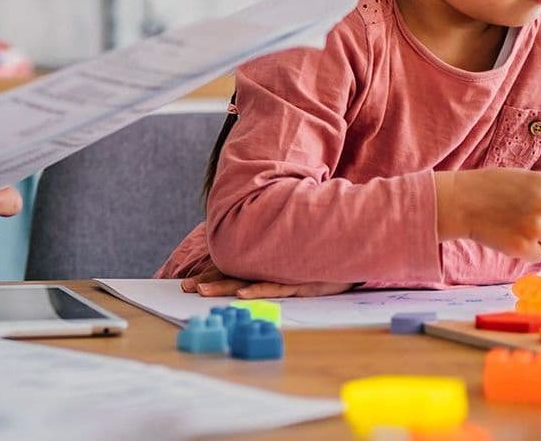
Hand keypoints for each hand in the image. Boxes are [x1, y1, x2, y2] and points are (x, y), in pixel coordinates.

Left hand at [179, 261, 352, 299]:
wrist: (353, 247)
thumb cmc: (321, 256)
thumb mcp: (294, 259)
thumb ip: (271, 258)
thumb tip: (248, 272)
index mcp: (267, 259)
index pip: (234, 266)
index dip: (211, 274)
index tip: (189, 283)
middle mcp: (272, 264)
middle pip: (235, 272)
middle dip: (210, 280)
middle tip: (187, 287)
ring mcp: (285, 272)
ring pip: (249, 279)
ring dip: (224, 285)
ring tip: (202, 291)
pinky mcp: (300, 281)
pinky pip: (276, 286)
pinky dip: (258, 289)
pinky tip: (242, 294)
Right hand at [434, 168, 540, 261]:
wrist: (458, 201)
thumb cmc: (485, 188)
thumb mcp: (522, 178)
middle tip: (533, 228)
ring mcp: (536, 227)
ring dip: (540, 241)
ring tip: (516, 231)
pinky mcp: (524, 246)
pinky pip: (539, 256)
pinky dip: (528, 252)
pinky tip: (511, 239)